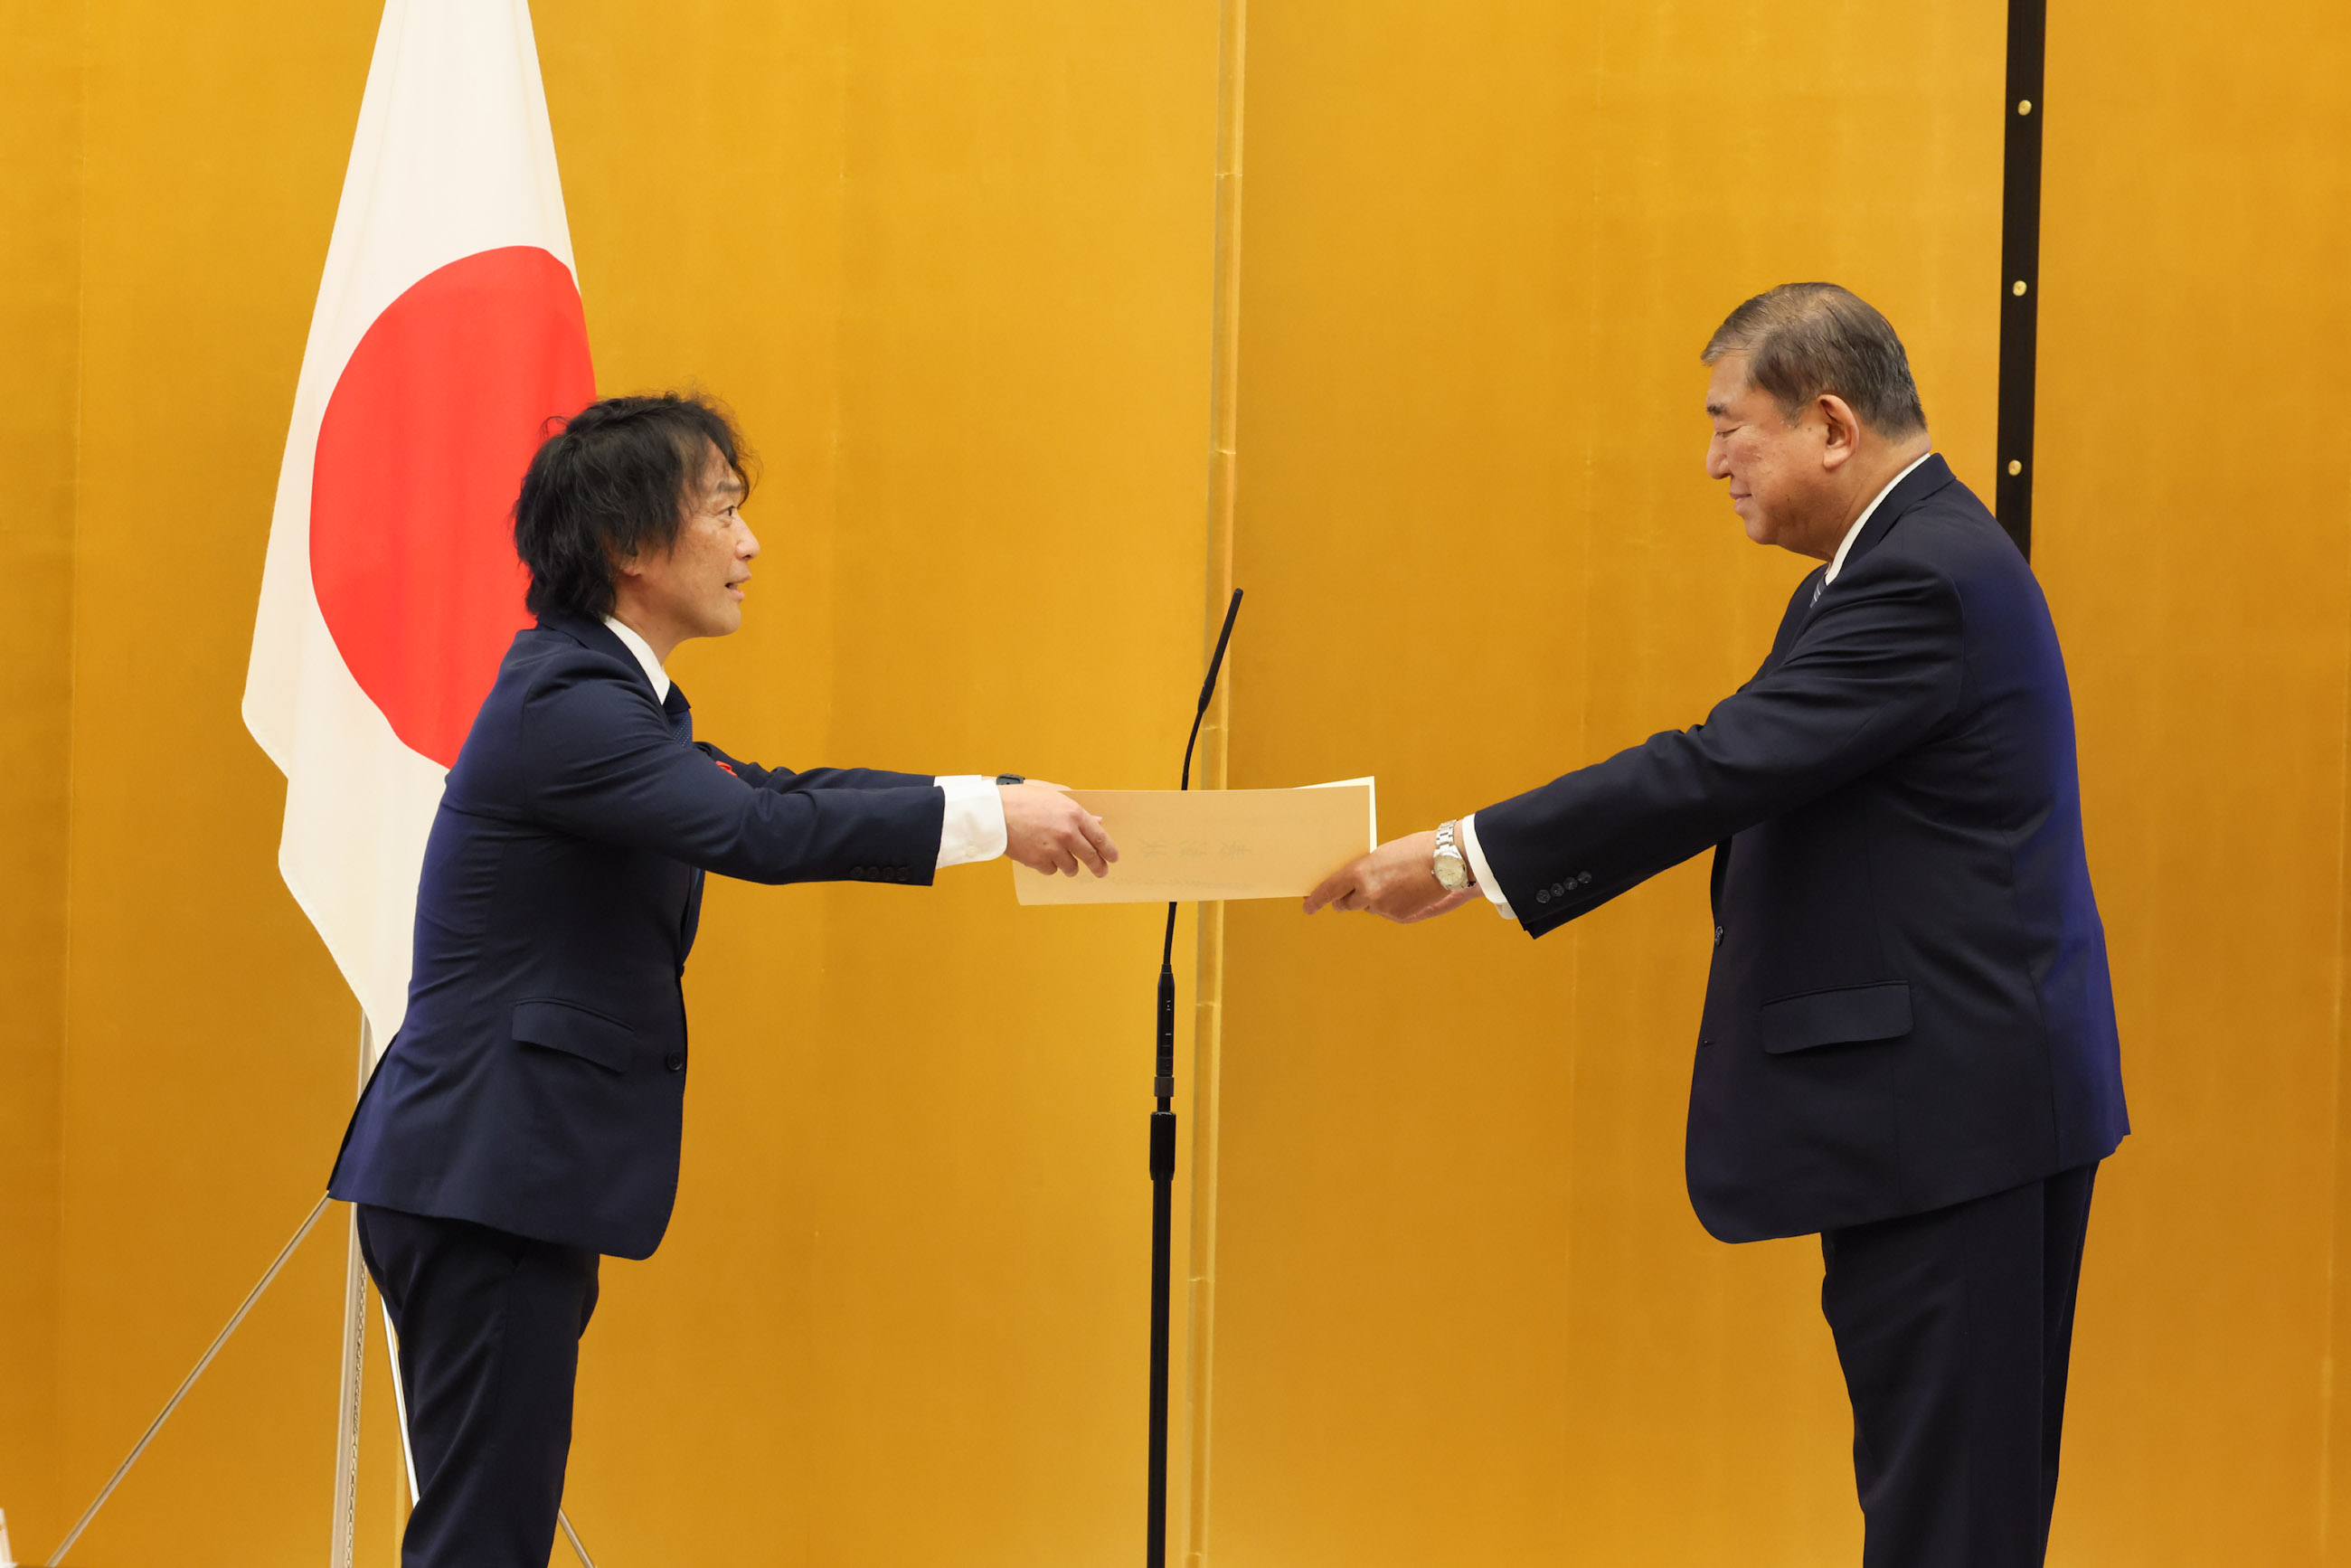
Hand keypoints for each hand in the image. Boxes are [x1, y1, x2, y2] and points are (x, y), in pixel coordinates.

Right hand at [1001, 782, 1118, 876]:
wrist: (993, 812)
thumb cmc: (1021, 798)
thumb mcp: (1052, 793)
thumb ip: (1077, 807)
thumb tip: (1097, 820)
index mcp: (1073, 813)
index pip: (1099, 837)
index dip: (1109, 850)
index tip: (1113, 858)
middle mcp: (1067, 833)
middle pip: (1090, 857)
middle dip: (1098, 867)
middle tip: (1101, 872)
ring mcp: (1052, 849)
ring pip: (1071, 867)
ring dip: (1070, 867)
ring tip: (1066, 864)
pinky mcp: (1037, 861)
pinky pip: (1051, 870)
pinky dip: (1049, 867)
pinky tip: (1042, 858)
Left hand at [1304, 830, 1479, 922]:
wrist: (1446, 860)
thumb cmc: (1415, 849)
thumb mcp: (1381, 854)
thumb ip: (1365, 870)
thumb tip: (1356, 884)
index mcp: (1359, 872)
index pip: (1329, 889)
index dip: (1315, 900)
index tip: (1307, 906)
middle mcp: (1367, 893)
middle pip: (1345, 904)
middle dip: (1345, 900)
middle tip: (1347, 895)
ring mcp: (1383, 907)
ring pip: (1368, 907)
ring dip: (1371, 900)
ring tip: (1391, 883)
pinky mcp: (1399, 916)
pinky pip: (1386, 912)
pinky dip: (1390, 904)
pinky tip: (1405, 891)